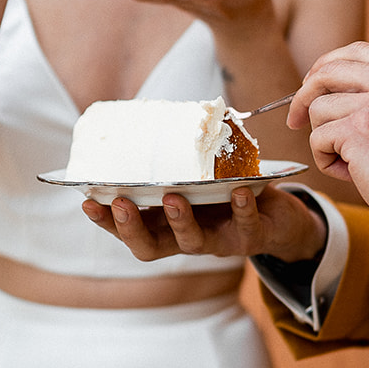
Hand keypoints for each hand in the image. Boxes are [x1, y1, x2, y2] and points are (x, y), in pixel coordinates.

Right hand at [81, 183, 325, 263]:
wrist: (281, 220)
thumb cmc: (229, 194)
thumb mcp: (199, 180)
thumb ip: (176, 163)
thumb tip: (150, 119)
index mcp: (168, 225)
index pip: (127, 230)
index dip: (106, 221)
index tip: (86, 200)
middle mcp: (186, 238)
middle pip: (149, 247)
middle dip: (131, 227)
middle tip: (120, 203)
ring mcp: (218, 241)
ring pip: (192, 242)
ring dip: (180, 220)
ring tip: (173, 197)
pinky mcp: (251, 237)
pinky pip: (245, 226)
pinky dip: (241, 208)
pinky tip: (238, 189)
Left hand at [290, 42, 368, 244]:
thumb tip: (335, 94)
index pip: (356, 51)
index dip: (326, 66)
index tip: (312, 85)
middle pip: (327, 71)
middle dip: (303, 96)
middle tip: (295, 119)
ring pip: (318, 110)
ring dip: (325, 140)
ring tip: (352, 164)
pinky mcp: (360, 129)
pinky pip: (318, 139)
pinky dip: (327, 161)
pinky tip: (353, 174)